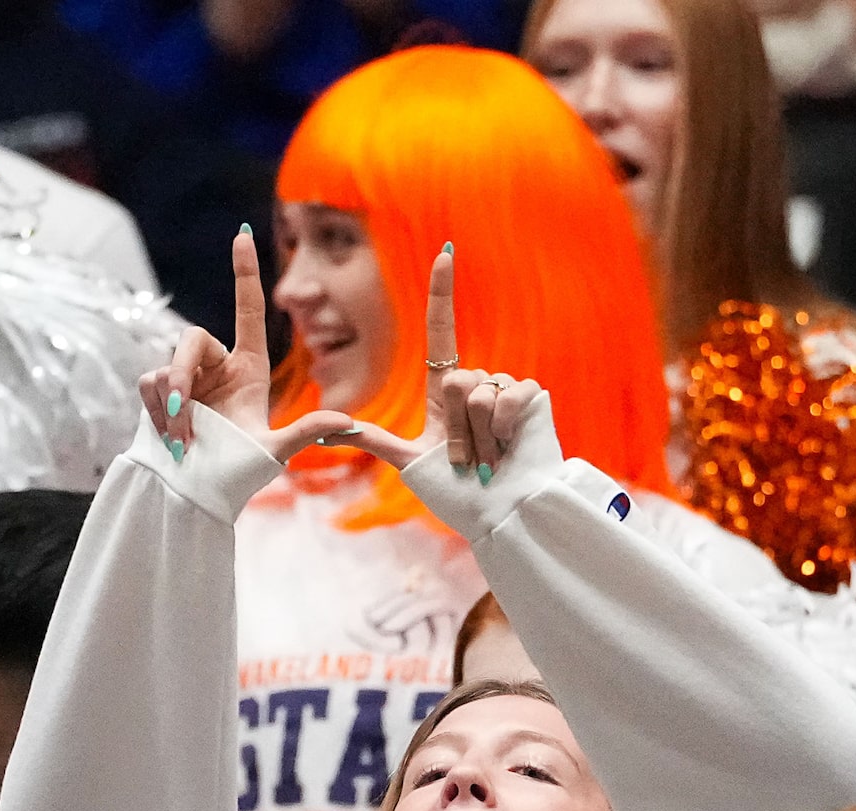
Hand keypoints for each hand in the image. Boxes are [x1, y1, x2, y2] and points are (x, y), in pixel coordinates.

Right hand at [140, 228, 354, 464]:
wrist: (199, 496)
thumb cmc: (239, 475)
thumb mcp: (274, 452)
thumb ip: (306, 431)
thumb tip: (350, 421)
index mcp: (249, 367)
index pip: (248, 309)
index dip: (244, 273)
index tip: (242, 235)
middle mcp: (216, 367)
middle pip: (191, 338)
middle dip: (181, 372)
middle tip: (180, 407)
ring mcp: (185, 381)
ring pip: (166, 367)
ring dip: (171, 405)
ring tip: (183, 441)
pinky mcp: (158, 395)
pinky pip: (148, 384)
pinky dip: (157, 412)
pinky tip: (170, 440)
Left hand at [331, 246, 546, 478]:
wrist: (497, 513)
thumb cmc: (457, 495)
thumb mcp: (408, 461)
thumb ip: (372, 440)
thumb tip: (325, 432)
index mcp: (447, 390)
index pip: (441, 330)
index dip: (442, 293)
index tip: (444, 252)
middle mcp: (477, 383)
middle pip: (453, 379)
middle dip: (455, 429)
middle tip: (467, 460)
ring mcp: (506, 388)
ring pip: (476, 391)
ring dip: (477, 437)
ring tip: (488, 460)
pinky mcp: (531, 396)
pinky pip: (507, 395)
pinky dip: (503, 427)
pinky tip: (510, 446)